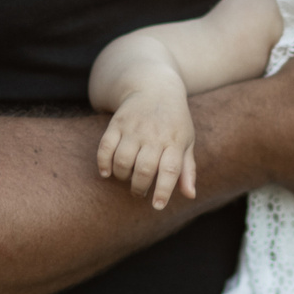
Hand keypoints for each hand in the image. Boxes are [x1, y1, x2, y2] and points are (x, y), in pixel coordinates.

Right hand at [96, 83, 197, 209]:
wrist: (154, 87)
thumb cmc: (174, 121)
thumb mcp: (186, 141)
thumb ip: (187, 169)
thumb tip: (190, 196)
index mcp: (175, 140)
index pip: (170, 169)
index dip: (163, 190)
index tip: (157, 206)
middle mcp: (154, 134)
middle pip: (143, 168)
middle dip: (139, 187)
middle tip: (139, 192)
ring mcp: (134, 128)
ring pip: (122, 160)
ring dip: (122, 176)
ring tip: (127, 178)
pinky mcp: (116, 123)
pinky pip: (105, 147)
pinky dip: (103, 163)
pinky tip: (107, 172)